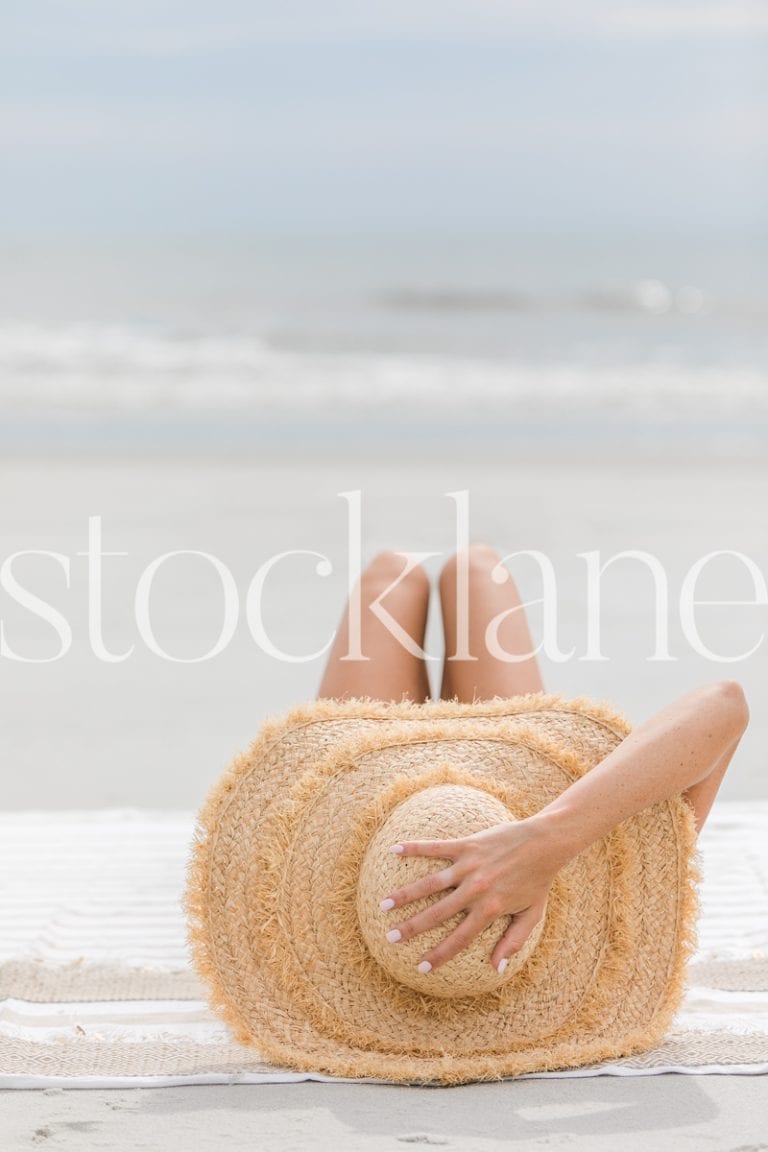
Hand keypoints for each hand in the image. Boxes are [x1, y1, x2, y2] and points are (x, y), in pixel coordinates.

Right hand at [380, 816, 560, 974]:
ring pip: (430, 883)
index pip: (458, 939)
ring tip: (384, 904)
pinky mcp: (466, 845)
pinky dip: (415, 848)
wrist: (545, 844)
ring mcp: (468, 867)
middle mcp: (475, 890)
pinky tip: (394, 850)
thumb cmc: (539, 881)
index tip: (420, 967)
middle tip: (390, 938)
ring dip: (405, 894)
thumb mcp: (532, 916)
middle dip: (411, 928)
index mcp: (489, 911)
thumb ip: (513, 942)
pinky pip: (436, 848)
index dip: (439, 955)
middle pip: (436, 914)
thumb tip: (497, 968)